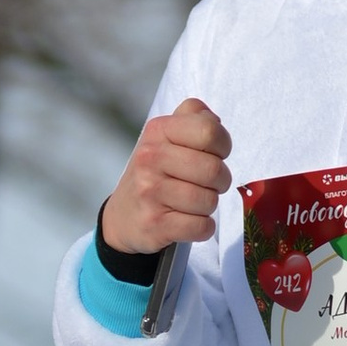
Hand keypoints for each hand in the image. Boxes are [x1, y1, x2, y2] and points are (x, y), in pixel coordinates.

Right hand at [103, 99, 231, 253]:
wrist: (123, 217)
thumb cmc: (156, 172)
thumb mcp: (167, 137)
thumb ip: (192, 117)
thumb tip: (213, 119)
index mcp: (157, 131)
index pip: (209, 130)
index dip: (223, 145)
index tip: (213, 155)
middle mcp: (149, 158)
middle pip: (214, 169)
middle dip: (220, 181)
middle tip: (208, 184)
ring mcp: (149, 192)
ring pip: (210, 201)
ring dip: (210, 205)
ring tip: (194, 202)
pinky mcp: (154, 224)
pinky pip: (202, 226)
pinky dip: (205, 228)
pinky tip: (190, 221)